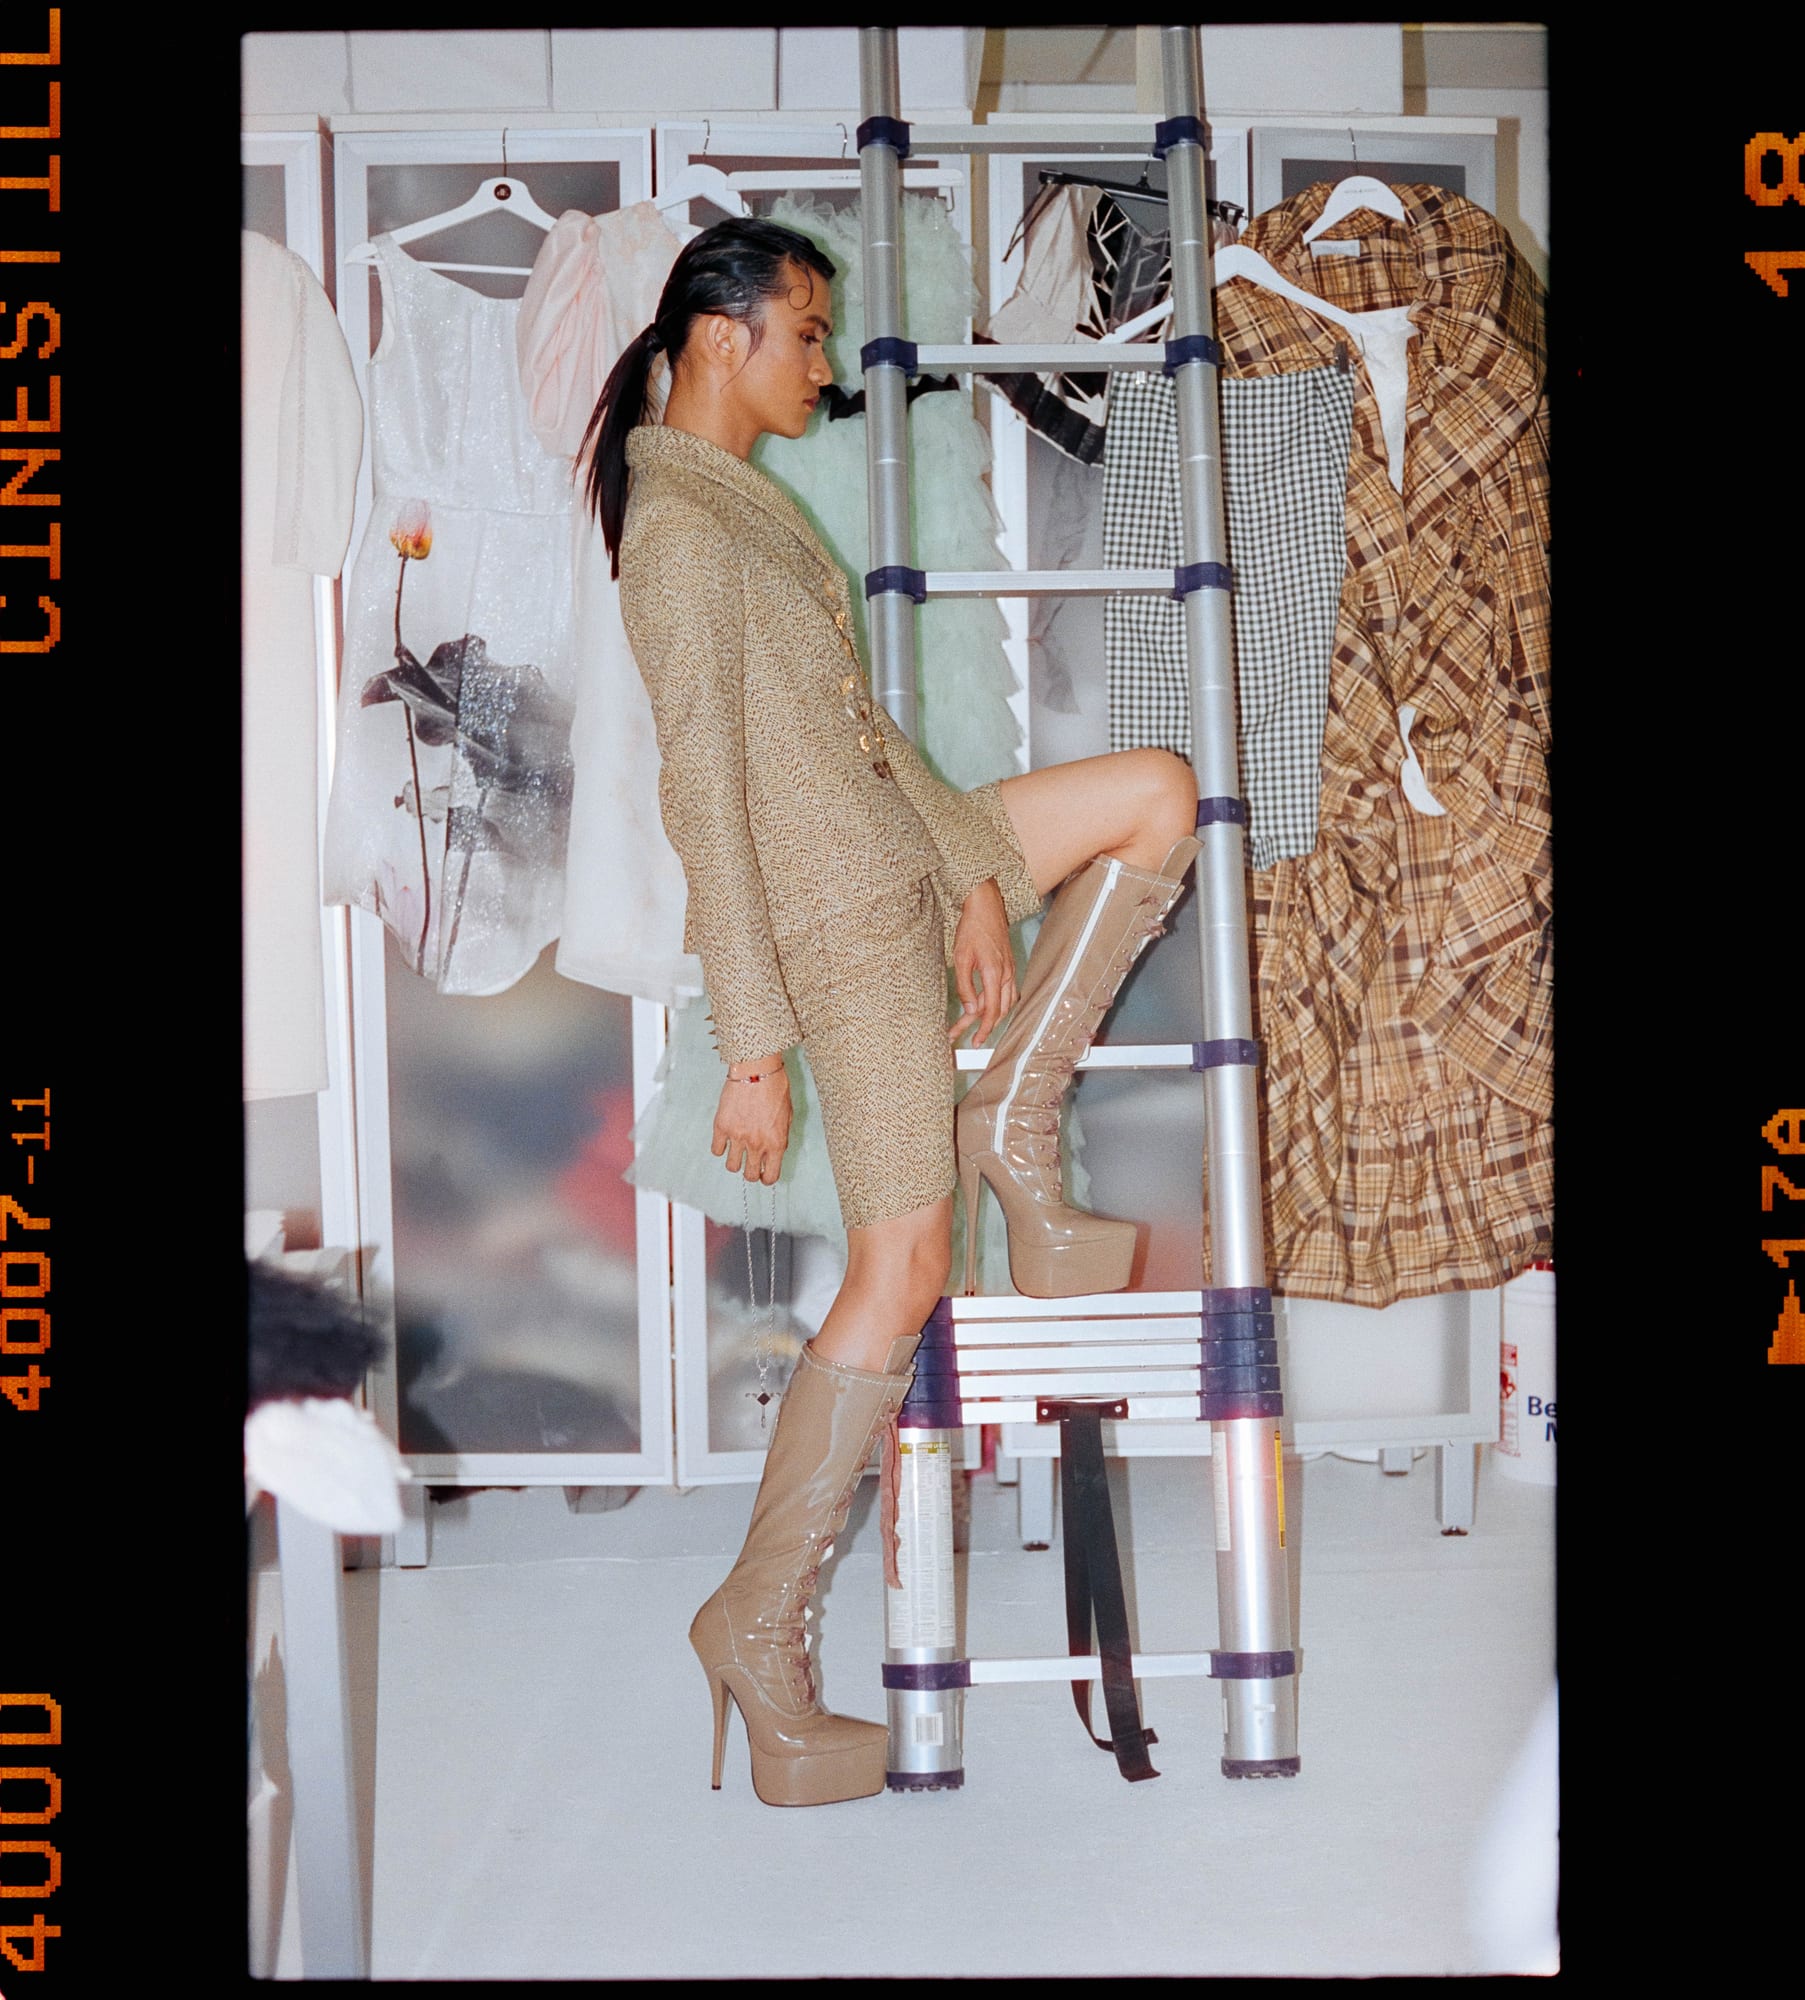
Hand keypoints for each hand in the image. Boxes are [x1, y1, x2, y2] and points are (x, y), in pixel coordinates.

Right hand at [713, 1054, 791, 1185]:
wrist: (757, 1069)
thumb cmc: (776, 1087)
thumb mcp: (787, 1115)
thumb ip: (780, 1136)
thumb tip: (775, 1149)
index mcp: (777, 1142)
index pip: (771, 1175)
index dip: (767, 1179)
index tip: (764, 1176)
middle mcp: (757, 1144)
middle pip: (750, 1175)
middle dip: (751, 1173)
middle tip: (750, 1167)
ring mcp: (738, 1137)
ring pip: (732, 1166)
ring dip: (735, 1162)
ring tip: (736, 1152)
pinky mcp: (721, 1127)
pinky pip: (716, 1150)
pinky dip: (720, 1148)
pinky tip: (724, 1140)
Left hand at [949, 879, 1016, 1046]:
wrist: (986, 904)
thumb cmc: (972, 928)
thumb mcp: (961, 958)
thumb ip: (966, 986)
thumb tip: (969, 1010)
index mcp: (995, 973)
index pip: (992, 1011)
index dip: (984, 1029)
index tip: (975, 1041)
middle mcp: (1006, 974)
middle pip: (999, 1010)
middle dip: (982, 1025)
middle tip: (961, 1033)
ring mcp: (1010, 969)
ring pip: (1006, 1002)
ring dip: (991, 1015)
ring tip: (971, 1023)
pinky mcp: (1009, 965)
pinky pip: (1008, 991)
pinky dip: (997, 1002)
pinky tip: (984, 1004)